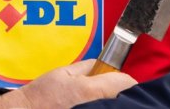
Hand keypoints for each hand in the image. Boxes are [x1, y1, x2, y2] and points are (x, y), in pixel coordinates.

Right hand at [0, 59, 136, 108]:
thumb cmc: (43, 95)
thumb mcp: (64, 72)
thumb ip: (86, 67)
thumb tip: (102, 65)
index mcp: (92, 90)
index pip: (126, 82)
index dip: (122, 78)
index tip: (116, 78)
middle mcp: (98, 106)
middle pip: (125, 97)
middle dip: (118, 91)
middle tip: (104, 89)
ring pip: (116, 106)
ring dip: (110, 101)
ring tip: (93, 99)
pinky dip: (102, 108)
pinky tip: (88, 107)